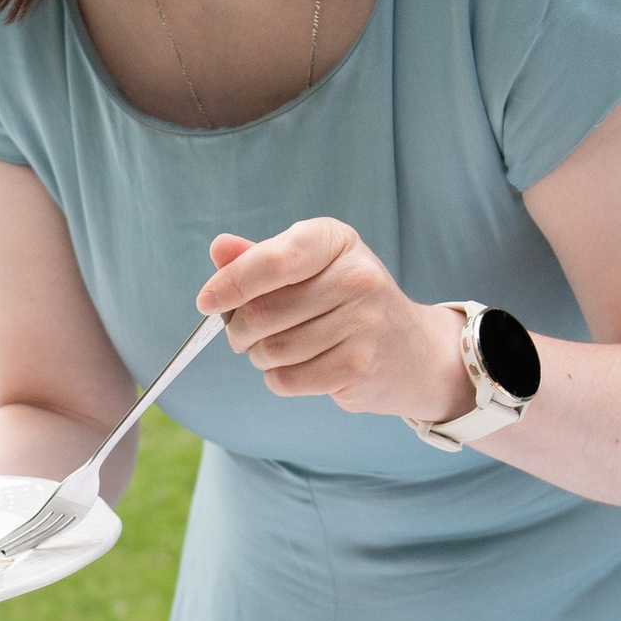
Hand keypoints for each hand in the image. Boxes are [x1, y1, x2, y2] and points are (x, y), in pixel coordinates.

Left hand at [198, 223, 471, 424]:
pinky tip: (301, 368)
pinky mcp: (359, 366)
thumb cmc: (348, 303)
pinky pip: (287, 379)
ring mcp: (363, 323)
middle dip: (239, 330)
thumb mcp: (310, 268)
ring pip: (271, 350)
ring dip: (261, 356)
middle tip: (245, 334)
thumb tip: (219, 248)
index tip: (207, 302)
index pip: (273, 260)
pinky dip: (280, 379)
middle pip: (262, 312)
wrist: (413, 351)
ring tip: (282, 349)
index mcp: (336, 241)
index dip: (230, 284)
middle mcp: (356, 277)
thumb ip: (261, 258)